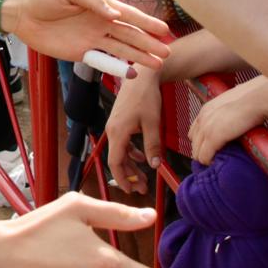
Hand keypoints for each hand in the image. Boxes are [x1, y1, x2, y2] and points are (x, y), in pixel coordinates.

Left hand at [1, 0, 170, 69]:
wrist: (23, 14)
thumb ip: (92, 1)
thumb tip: (114, 14)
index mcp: (100, 6)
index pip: (128, 15)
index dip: (146, 23)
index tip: (164, 30)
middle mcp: (101, 23)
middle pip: (130, 35)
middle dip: (149, 43)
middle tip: (168, 51)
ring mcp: (93, 39)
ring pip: (122, 49)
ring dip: (140, 56)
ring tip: (157, 64)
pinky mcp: (81, 53)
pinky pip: (103, 62)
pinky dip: (117, 68)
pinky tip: (132, 73)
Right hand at [106, 66, 163, 193]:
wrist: (141, 76)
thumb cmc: (146, 97)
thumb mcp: (152, 123)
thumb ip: (152, 146)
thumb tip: (155, 166)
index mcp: (117, 133)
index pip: (115, 163)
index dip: (122, 179)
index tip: (131, 191)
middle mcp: (112, 131)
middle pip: (117, 160)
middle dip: (129, 176)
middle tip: (141, 188)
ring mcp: (114, 126)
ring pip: (120, 153)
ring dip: (131, 166)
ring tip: (144, 177)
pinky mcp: (119, 122)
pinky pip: (122, 144)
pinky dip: (131, 153)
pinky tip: (142, 157)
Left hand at [189, 75, 267, 164]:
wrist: (255, 100)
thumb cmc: (250, 100)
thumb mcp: (232, 104)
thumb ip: (226, 112)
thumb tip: (233, 118)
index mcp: (206, 110)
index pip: (194, 132)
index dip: (201, 142)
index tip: (210, 148)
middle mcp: (202, 119)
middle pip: (194, 143)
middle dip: (202, 152)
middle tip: (214, 158)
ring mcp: (206, 129)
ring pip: (197, 152)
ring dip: (205, 158)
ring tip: (216, 162)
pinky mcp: (213, 138)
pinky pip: (204, 157)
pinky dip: (209, 162)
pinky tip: (217, 162)